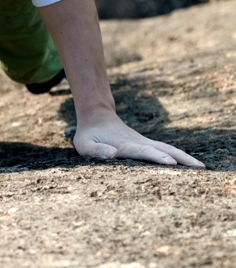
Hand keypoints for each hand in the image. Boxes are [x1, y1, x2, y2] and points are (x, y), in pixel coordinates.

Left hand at [73, 112, 204, 167]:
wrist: (97, 117)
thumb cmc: (89, 134)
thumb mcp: (85, 143)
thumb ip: (96, 149)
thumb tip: (111, 154)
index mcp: (124, 145)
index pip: (143, 152)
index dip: (156, 157)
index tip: (170, 163)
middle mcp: (138, 143)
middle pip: (162, 150)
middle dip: (179, 159)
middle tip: (198, 167)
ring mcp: (144, 143)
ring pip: (167, 149)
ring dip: (183, 157)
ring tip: (201, 167)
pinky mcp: (145, 145)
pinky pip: (164, 150)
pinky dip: (178, 156)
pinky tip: (189, 164)